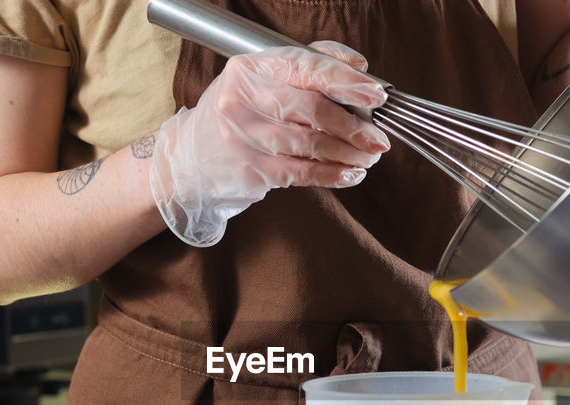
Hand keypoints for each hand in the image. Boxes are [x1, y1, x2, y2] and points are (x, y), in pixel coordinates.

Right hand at [150, 41, 389, 246]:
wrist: (190, 158)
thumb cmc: (240, 112)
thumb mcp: (263, 78)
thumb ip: (310, 65)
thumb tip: (359, 66)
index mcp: (251, 68)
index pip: (306, 69)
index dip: (346, 82)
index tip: (376, 95)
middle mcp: (243, 100)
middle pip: (312, 110)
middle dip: (355, 127)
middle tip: (379, 139)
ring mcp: (244, 137)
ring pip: (311, 145)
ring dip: (349, 154)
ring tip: (369, 158)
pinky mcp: (251, 170)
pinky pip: (303, 173)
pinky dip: (333, 175)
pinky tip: (350, 174)